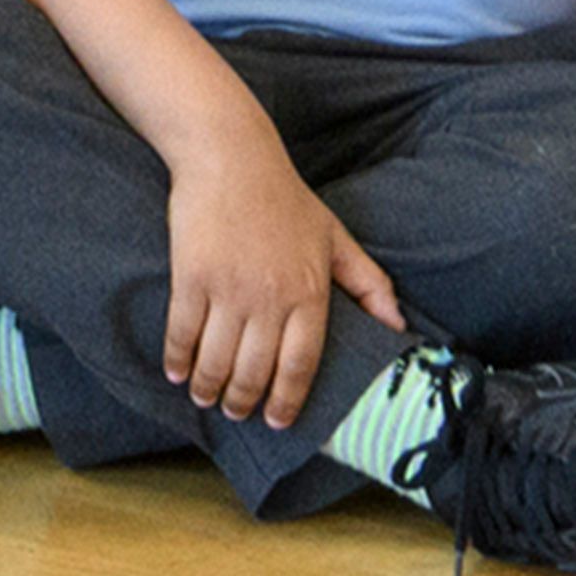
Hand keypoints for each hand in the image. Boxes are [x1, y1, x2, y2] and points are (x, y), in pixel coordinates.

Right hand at [155, 126, 401, 434]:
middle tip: (237, 413)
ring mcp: (229, 289)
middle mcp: (271, 297)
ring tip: (206, 396)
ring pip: (217, 361)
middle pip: (255, 372)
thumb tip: (399, 325)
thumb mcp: (335, 237)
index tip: (277, 421)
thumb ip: (368, 283)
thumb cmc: (285, 198)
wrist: (231, 155)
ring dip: (209, 388)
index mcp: (309, 291)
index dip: (287, 400)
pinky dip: (177, 360)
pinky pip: (183, 334)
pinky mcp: (192, 277)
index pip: (301, 364)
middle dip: (243, 402)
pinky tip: (176, 372)